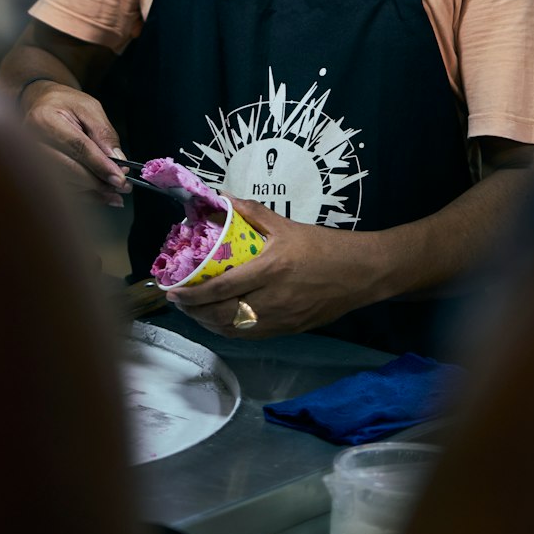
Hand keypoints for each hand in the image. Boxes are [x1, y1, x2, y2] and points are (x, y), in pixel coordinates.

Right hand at [20, 82, 129, 207]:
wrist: (40, 105)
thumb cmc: (64, 104)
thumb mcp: (89, 107)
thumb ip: (103, 132)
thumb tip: (117, 160)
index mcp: (44, 120)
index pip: (76, 146)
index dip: (99, 164)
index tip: (119, 177)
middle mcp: (31, 143)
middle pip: (68, 169)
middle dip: (97, 181)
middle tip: (122, 185)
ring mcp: (29, 161)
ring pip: (65, 184)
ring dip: (93, 191)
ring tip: (115, 192)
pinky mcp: (34, 174)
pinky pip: (61, 191)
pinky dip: (84, 196)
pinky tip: (102, 197)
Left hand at [168, 199, 374, 337]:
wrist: (360, 272)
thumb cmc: (323, 246)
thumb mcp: (287, 224)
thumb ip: (252, 212)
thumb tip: (221, 197)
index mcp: (270, 270)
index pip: (222, 288)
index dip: (193, 294)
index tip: (173, 291)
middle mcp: (273, 300)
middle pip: (223, 315)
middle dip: (195, 312)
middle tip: (179, 302)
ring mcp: (281, 320)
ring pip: (234, 330)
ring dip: (209, 324)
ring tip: (194, 311)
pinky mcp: (289, 331)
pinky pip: (251, 335)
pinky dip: (230, 330)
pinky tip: (220, 321)